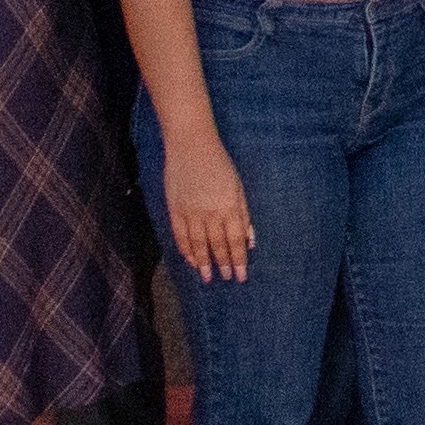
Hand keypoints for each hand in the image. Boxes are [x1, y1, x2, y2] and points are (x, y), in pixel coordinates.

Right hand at [163, 135, 254, 282]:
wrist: (191, 146)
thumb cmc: (219, 165)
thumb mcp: (238, 188)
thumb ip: (243, 215)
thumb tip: (250, 241)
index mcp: (229, 207)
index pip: (235, 241)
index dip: (238, 261)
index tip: (241, 276)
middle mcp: (210, 212)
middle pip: (217, 246)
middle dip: (223, 265)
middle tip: (226, 279)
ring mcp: (190, 212)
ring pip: (198, 245)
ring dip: (203, 263)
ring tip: (207, 277)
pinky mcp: (175, 209)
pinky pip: (180, 236)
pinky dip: (186, 250)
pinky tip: (191, 260)